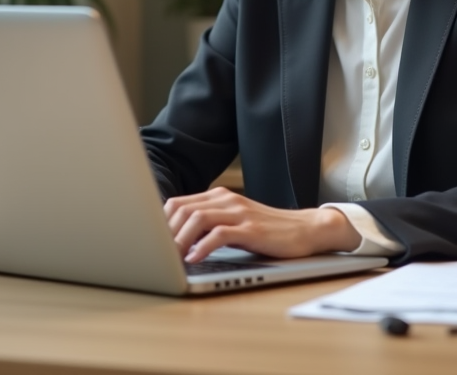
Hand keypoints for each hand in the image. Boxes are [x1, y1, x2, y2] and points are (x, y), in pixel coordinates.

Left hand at [163, 187, 361, 262]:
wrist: (305, 229)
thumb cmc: (268, 230)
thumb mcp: (234, 223)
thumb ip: (210, 225)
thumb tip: (176, 241)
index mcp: (219, 197)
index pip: (177, 203)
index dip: (159, 223)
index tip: (150, 243)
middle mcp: (226, 200)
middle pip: (182, 210)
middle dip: (164, 233)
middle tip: (156, 255)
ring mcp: (239, 212)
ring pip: (196, 219)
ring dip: (178, 240)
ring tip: (170, 259)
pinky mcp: (250, 228)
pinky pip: (219, 234)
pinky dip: (202, 247)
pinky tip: (194, 260)